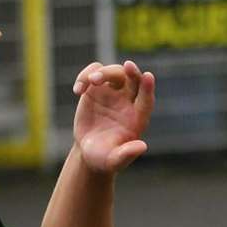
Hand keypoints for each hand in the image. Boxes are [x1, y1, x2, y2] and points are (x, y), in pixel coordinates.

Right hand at [72, 60, 155, 174]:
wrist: (90, 151)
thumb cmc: (105, 158)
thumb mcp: (115, 160)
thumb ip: (127, 154)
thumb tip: (142, 146)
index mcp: (137, 118)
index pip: (146, 100)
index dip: (148, 88)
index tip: (148, 76)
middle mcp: (128, 102)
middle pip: (133, 80)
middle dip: (132, 72)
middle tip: (127, 66)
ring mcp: (113, 93)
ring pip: (114, 72)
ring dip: (104, 72)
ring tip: (91, 82)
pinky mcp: (96, 89)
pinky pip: (94, 72)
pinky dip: (85, 76)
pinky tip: (78, 91)